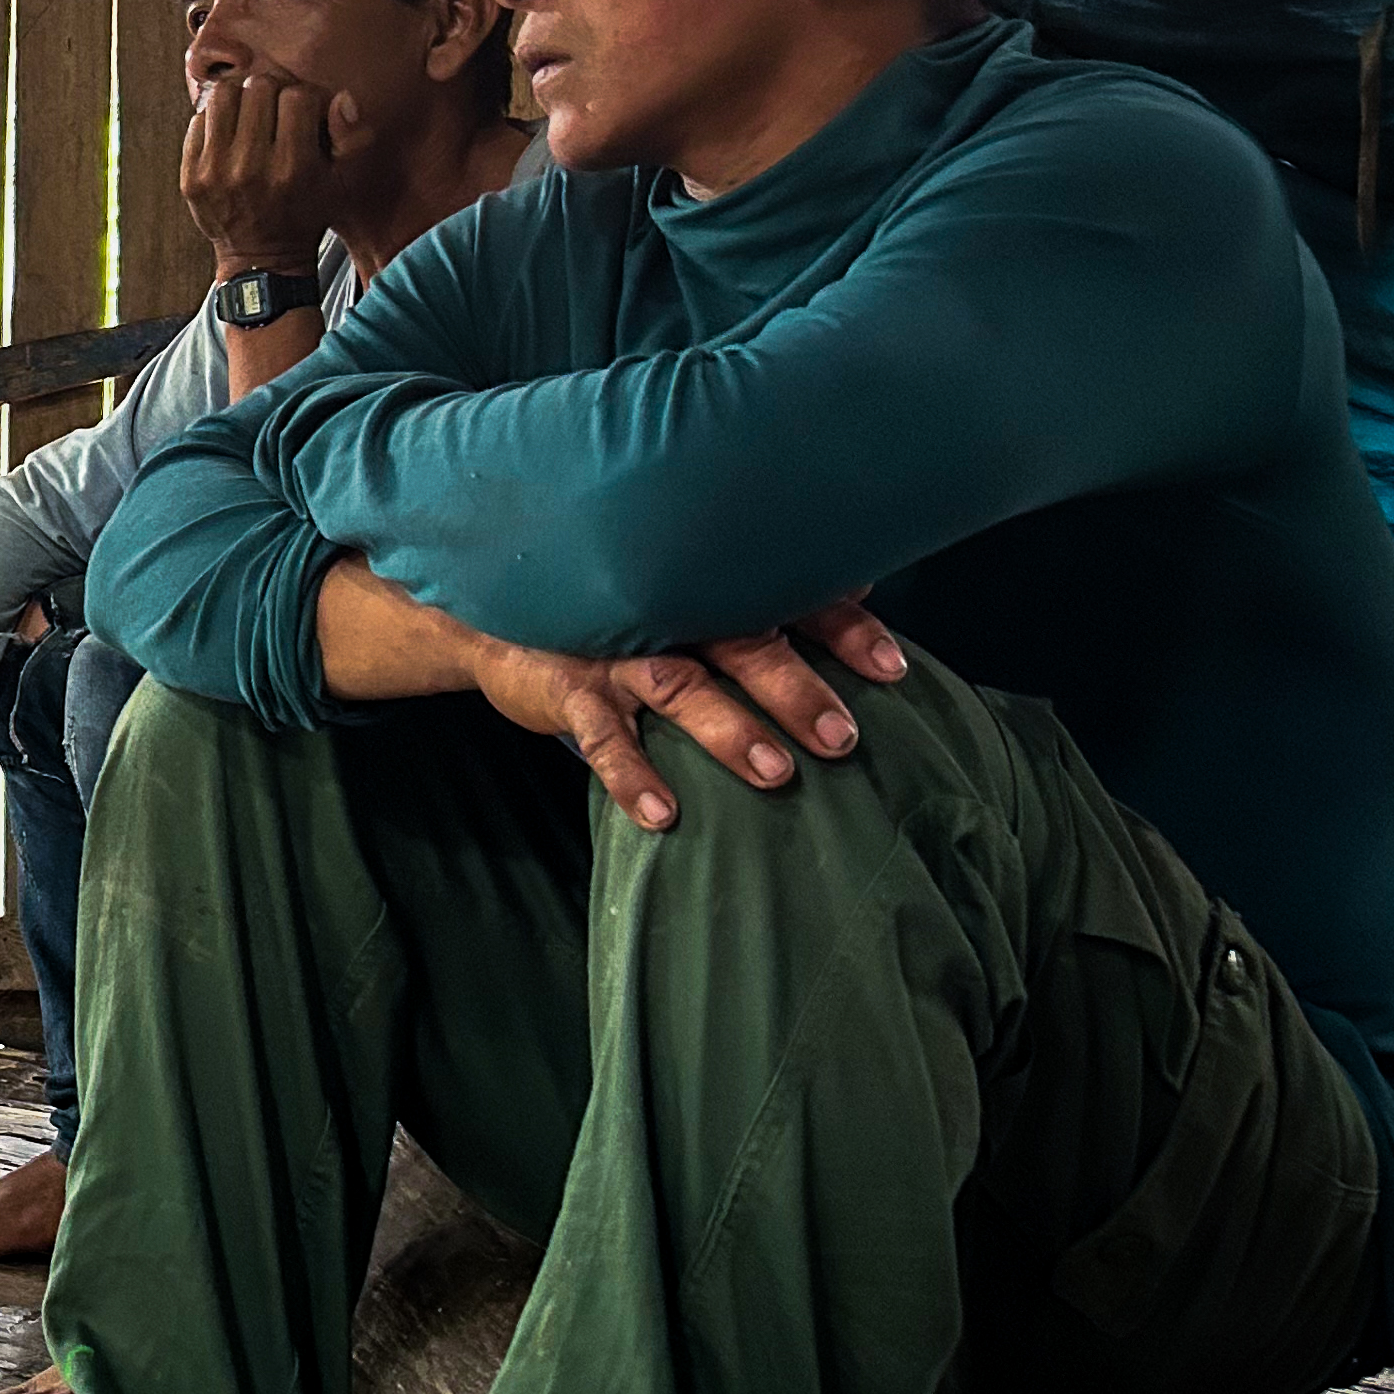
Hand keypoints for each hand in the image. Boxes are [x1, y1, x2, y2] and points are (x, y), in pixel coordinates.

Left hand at [183, 66, 348, 275]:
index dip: (307, 97)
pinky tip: (230, 136)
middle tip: (277, 109)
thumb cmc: (306, 213)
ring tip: (251, 115)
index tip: (306, 112)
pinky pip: (199, 120)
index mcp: (292, 167)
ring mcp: (215, 171)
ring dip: (241, 98)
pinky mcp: (192, 176)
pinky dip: (216, 121)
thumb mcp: (341, 183)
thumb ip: (351, 138)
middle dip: (274, 92)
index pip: (297, 96)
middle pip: (259, 87)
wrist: (262, 260)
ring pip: (224, 95)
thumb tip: (340, 97)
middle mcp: (251, 167)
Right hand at [471, 598, 903, 829]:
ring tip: (774, 773)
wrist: (500, 617)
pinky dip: (632, 776)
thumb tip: (859, 578)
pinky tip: (663, 815)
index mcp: (705, 590)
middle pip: (742, 644)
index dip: (842, 629)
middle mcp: (666, 614)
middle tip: (842, 737)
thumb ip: (760, 597)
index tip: (892, 669)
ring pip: (680, 687)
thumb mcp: (683, 596)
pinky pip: (603, 739)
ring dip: (727, 730)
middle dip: (795, 689)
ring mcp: (616, 652)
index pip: (786, 600)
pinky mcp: (570, 691)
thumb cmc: (616, 613)